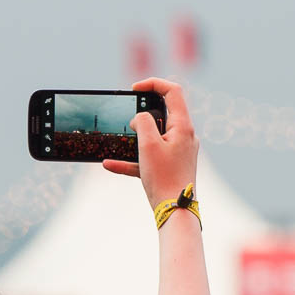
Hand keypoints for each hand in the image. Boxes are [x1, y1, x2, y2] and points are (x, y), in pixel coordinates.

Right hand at [101, 78, 198, 208]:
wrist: (175, 212)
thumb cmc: (164, 178)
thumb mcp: (148, 144)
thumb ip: (142, 122)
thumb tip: (139, 117)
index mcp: (183, 126)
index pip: (173, 91)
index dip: (154, 83)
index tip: (134, 88)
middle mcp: (184, 136)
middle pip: (164, 112)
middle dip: (142, 112)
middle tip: (128, 115)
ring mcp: (179, 151)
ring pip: (155, 135)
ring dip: (135, 136)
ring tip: (121, 138)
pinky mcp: (171, 166)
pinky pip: (150, 157)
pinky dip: (132, 159)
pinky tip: (110, 164)